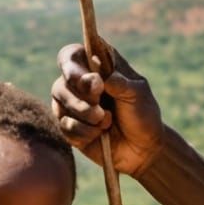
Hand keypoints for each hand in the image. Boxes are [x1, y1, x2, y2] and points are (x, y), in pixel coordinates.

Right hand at [51, 42, 163, 177]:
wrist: (143, 148)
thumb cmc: (143, 114)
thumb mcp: (138, 94)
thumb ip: (119, 83)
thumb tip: (97, 79)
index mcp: (96, 67)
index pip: (70, 56)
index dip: (72, 66)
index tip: (89, 81)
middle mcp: (79, 84)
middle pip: (61, 83)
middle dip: (82, 98)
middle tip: (101, 110)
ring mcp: (72, 106)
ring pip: (59, 105)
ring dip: (84, 115)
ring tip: (106, 121)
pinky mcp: (70, 128)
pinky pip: (65, 126)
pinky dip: (85, 132)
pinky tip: (99, 134)